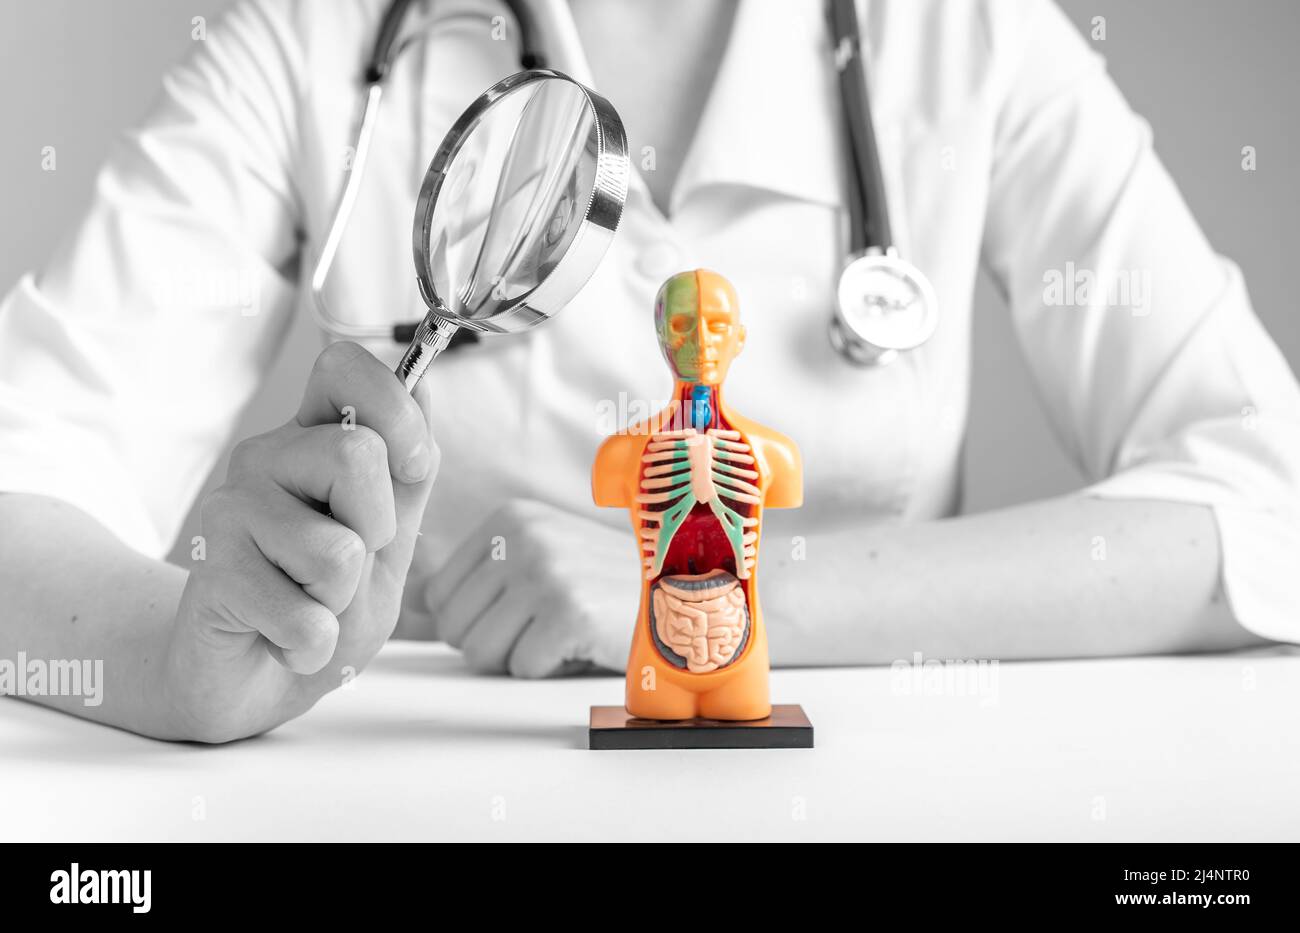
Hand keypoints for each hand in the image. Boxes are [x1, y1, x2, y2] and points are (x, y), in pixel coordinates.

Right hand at [161, 342, 437, 741]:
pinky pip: (304, 615)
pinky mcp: (210, 567)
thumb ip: (407, 478)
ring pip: (336, 548)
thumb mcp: (390, 542)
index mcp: (315, 440)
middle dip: (376, 531)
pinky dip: (313, 645)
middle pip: (355, 453)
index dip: (394, 408)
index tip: (412, 466)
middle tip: (346, 565)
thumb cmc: (328, 604)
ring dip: (341, 600)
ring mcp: (231, 507)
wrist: (258, 681)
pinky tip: (284, 640)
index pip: (343, 366)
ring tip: (309, 604)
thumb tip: (424, 386)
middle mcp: (267, 458)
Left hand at [421, 499, 640, 676]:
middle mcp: (523, 538)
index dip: (473, 618)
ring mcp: (545, 572)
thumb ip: (479, 573)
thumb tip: (407, 605)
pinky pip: (522, 667)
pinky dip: (550, 667)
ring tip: (558, 630)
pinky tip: (580, 639)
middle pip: (453, 626)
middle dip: (492, 641)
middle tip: (540, 625)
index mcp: (508, 519)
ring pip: (480, 652)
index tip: (518, 609)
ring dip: (519, 656)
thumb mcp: (539, 554)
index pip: (436, 595)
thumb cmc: (600, 584)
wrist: (680, 591)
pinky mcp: (567, 611)